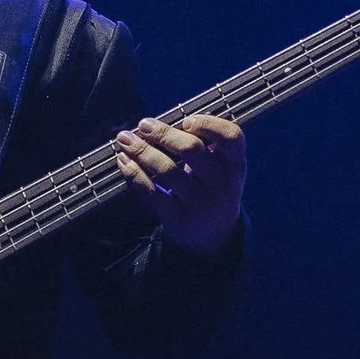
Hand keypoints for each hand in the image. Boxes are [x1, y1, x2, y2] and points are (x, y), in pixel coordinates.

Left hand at [117, 111, 246, 255]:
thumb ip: (204, 145)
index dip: (209, 124)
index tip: (186, 121)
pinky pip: (152, 193)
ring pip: (167, 170)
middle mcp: (221, 185)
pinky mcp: (178, 220)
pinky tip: (124, 160)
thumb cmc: (211, 188)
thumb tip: (161, 122)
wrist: (213, 237)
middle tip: (144, 125)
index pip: (232, 137)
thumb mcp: (221, 169)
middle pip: (192, 151)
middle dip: (163, 134)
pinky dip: (134, 173)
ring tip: (126, 139)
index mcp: (235, 165)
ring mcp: (200, 205)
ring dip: (141, 151)